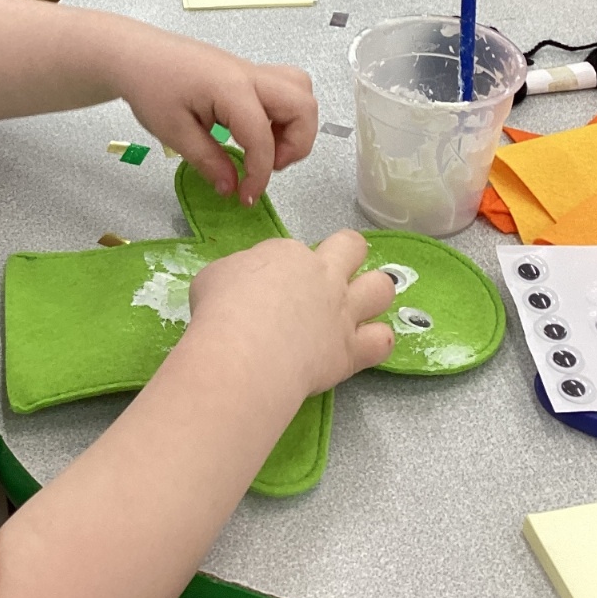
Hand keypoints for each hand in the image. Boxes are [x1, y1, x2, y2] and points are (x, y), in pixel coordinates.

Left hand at [111, 29, 317, 205]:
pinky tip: (256, 132)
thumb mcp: (174, 132)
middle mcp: (251, 75)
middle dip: (296, 145)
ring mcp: (251, 70)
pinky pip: (285, 89)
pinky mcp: (247, 73)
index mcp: (231, 89)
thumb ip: (208, 161)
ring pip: (301, 92)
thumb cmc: (149, 88)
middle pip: (303, 106)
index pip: (262, 138)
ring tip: (266, 148)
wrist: (135, 54)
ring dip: (295, 126)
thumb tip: (232, 188)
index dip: (260, 175)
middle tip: (268, 165)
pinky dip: (284, 114)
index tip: (246, 198)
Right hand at [188, 230, 395, 401]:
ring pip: (381, 288)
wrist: (244, 351)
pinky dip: (375, 340)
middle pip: (352, 246)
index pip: (293, 250)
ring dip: (372, 294)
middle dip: (346, 254)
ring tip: (355, 309)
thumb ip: (236, 275)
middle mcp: (323, 276)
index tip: (267, 287)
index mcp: (286, 253)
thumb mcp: (213, 277)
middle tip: (328, 278)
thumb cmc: (219, 310)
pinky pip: (382, 340)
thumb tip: (244, 286)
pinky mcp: (352, 350)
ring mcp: (342, 311)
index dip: (283, 267)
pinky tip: (361, 345)